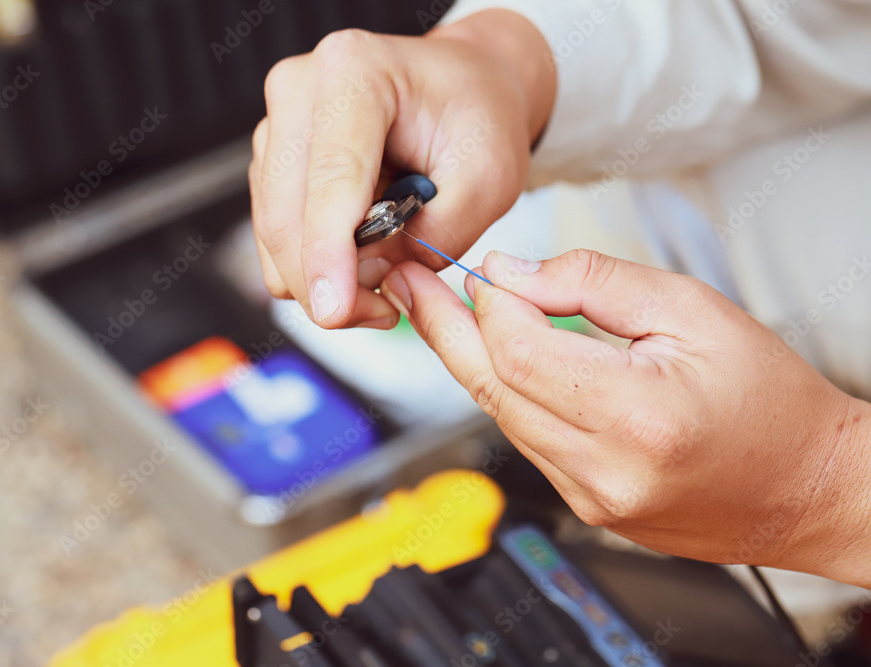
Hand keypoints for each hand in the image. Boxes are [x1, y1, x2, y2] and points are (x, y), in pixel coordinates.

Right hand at [248, 10, 554, 328]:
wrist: (463, 88)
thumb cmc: (478, 116)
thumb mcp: (490, 177)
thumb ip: (439, 233)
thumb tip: (373, 277)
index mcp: (355, 72)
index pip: (331, 177)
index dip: (327, 253)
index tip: (335, 311)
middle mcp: (299, 92)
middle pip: (286, 217)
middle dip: (328, 285)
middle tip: (384, 310)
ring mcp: (277, 128)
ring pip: (275, 237)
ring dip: (322, 280)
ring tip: (385, 276)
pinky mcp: (272, 164)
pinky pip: (276, 239)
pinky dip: (314, 267)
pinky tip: (361, 260)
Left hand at [380, 249, 870, 587]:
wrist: (807, 486)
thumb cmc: (769, 399)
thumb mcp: (692, 309)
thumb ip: (593, 283)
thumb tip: (511, 274)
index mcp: (636, 416)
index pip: (519, 353)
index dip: (489, 305)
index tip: (481, 270)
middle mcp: (604, 469)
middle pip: (489, 388)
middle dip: (443, 329)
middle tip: (409, 285)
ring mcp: (591, 497)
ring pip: (500, 416)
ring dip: (470, 361)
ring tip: (444, 313)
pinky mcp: (588, 507)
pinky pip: (526, 440)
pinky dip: (507, 394)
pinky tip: (499, 359)